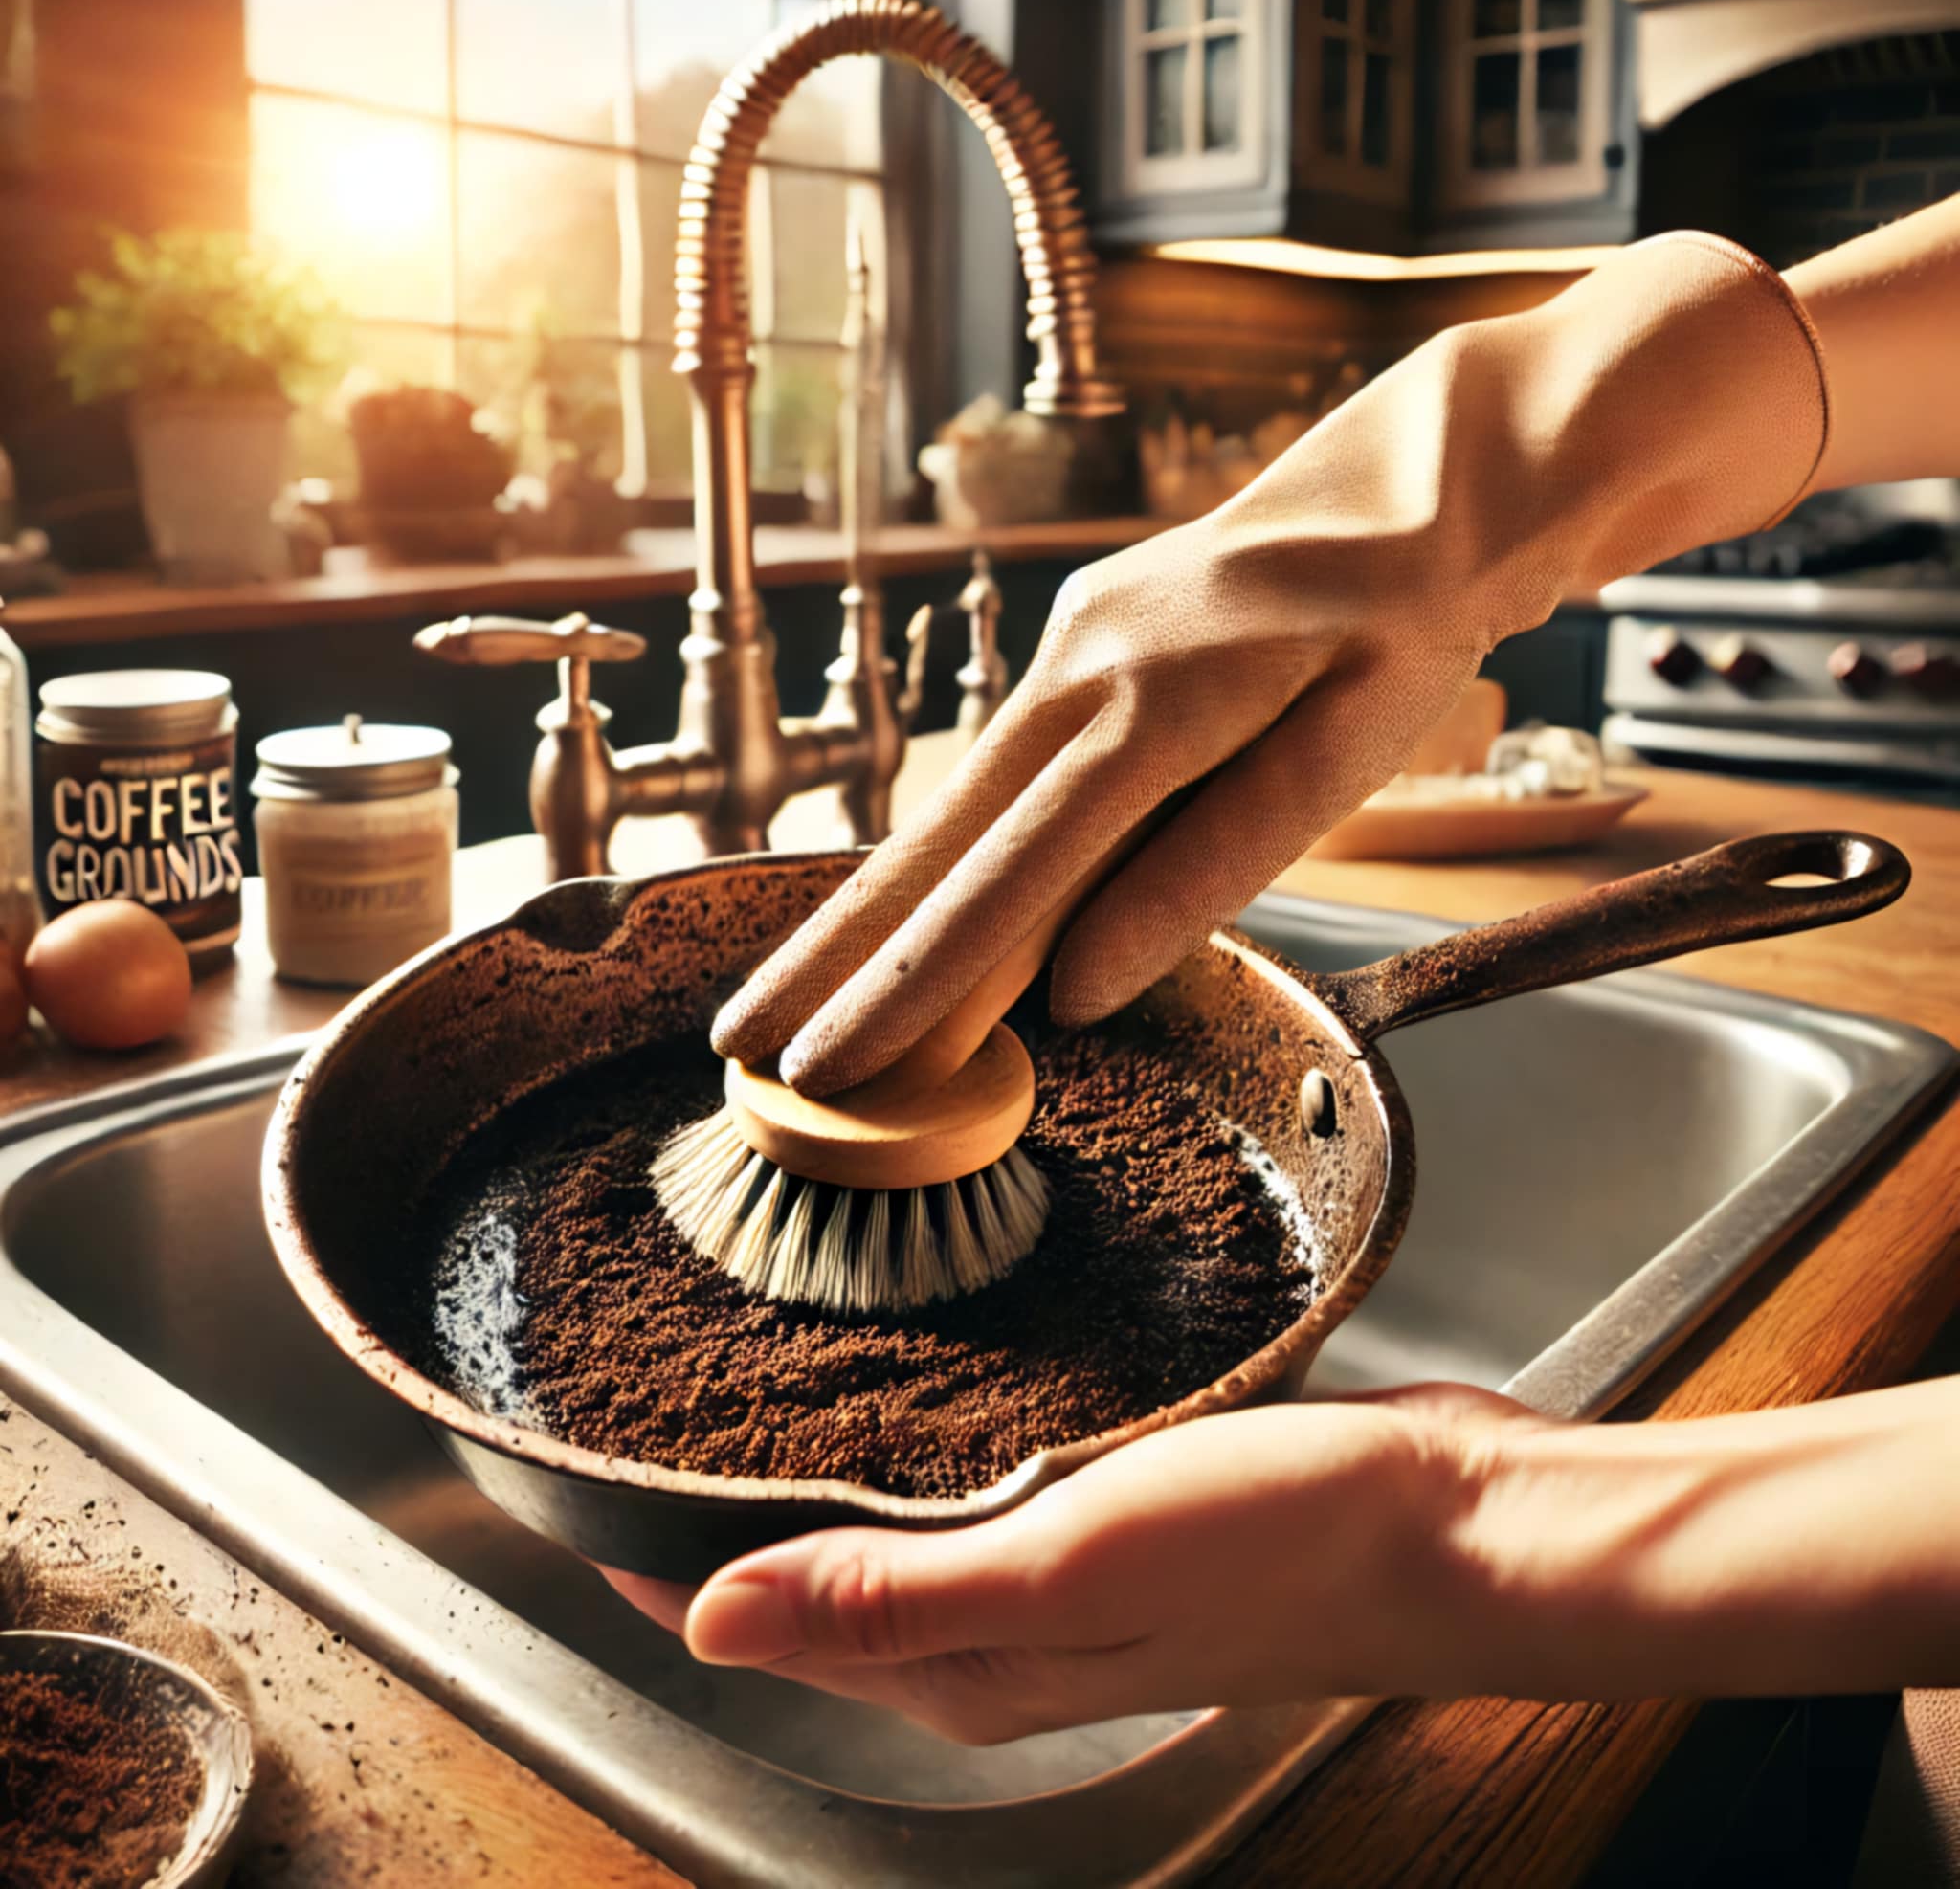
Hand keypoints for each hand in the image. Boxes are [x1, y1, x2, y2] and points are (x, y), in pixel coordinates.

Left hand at [603, 1386, 1543, 1744]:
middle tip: (637, 1415)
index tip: (573, 1493)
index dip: (662, 1566)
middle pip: (815, 1589)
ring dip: (811, 1482)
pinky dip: (913, 1448)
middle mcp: (999, 1634)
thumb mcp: (1070, 1561)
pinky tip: (912, 1387)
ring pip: (891, 1535)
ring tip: (739, 1393)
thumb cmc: (1282, 1545)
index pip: (766, 1621)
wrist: (1447, 1520)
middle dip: (718, 1523)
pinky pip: (973, 1488)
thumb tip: (711, 1617)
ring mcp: (1058, 1576)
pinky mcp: (1111, 1513)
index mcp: (969, 1664)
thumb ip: (892, 1594)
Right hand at [714, 234, 1826, 1095]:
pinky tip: (891, 912)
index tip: (834, 1064)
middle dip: (835, 953)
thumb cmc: (1403, 625)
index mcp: (1152, 710)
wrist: (1417, 480)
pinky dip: (933, 856)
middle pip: (932, 843)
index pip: (1008, 881)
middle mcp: (1078, 677)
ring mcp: (1066, 655)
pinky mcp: (1075, 651)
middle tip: (743, 1042)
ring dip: (866, 909)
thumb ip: (1213, 864)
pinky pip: (987, 774)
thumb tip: (1078, 985)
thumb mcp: (1347, 750)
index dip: (915, 982)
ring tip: (791, 997)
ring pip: (944, 808)